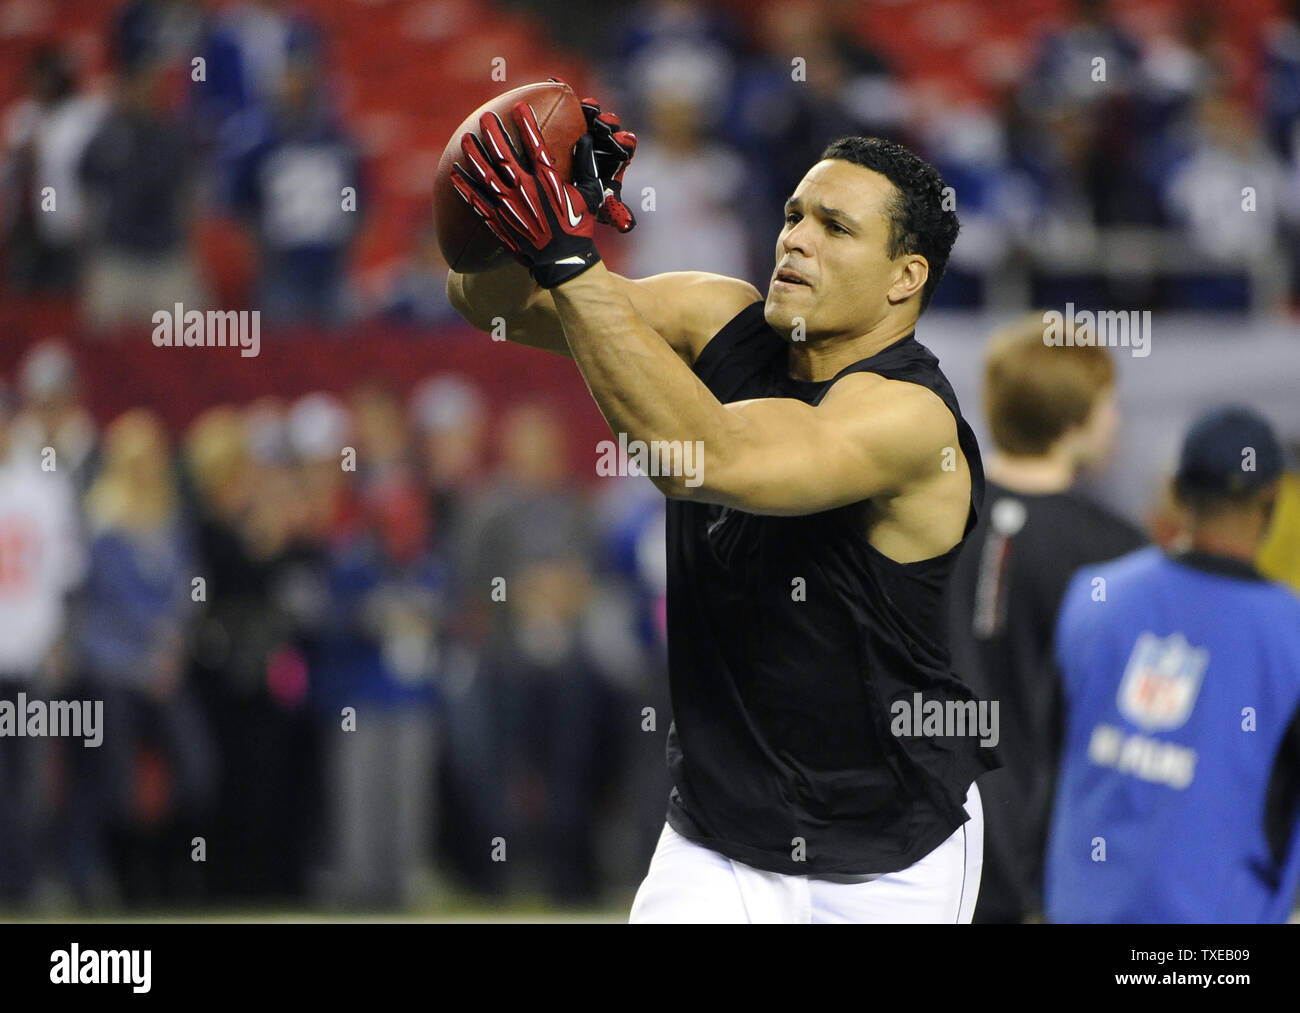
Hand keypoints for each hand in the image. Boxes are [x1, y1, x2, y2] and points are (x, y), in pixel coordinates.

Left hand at [450, 102, 602, 288]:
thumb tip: (585, 141)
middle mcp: (526, 189)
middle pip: (504, 154)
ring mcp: (509, 206)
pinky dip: (464, 186)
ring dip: (474, 155)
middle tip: (485, 117)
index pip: (535, 144)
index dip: (526, 123)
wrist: (562, 262)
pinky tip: (455, 173)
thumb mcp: (589, 195)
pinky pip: (476, 201)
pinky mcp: (498, 221)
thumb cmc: (578, 227)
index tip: (518, 107)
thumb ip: (586, 166)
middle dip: (493, 133)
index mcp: (548, 180)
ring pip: (485, 174)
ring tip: (466, 139)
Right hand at [546, 78, 637, 231]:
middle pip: (609, 127)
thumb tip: (628, 225)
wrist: (559, 187)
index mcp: (616, 157)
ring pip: (591, 114)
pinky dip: (562, 90)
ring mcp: (587, 126)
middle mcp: (604, 139)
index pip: (625, 146)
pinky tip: (555, 82)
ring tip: (586, 108)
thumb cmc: (583, 200)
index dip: (625, 142)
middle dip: (608, 123)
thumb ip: (614, 211)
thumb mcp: (599, 207)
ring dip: (590, 109)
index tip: (624, 141)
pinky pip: (567, 102)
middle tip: (603, 123)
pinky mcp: (570, 117)